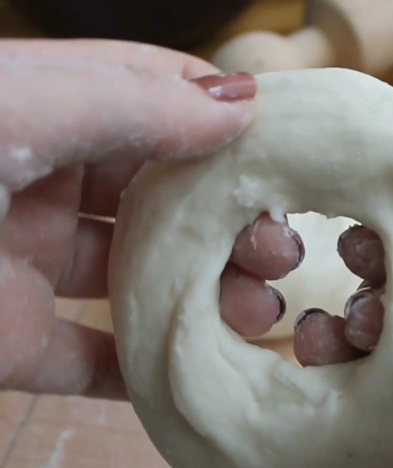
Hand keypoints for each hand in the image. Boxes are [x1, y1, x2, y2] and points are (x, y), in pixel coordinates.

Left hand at [0, 39, 300, 398]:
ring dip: (206, 293)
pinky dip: (145, 371)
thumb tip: (243, 103)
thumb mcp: (18, 107)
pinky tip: (207, 370)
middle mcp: (43, 184)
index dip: (220, 115)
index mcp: (45, 109)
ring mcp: (28, 266)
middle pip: (161, 195)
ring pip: (139, 278)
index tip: (290, 148)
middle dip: (229, 217)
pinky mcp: (11, 345)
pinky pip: (88, 361)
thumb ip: (129, 102)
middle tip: (280, 250)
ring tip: (256, 310)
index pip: (151, 96)